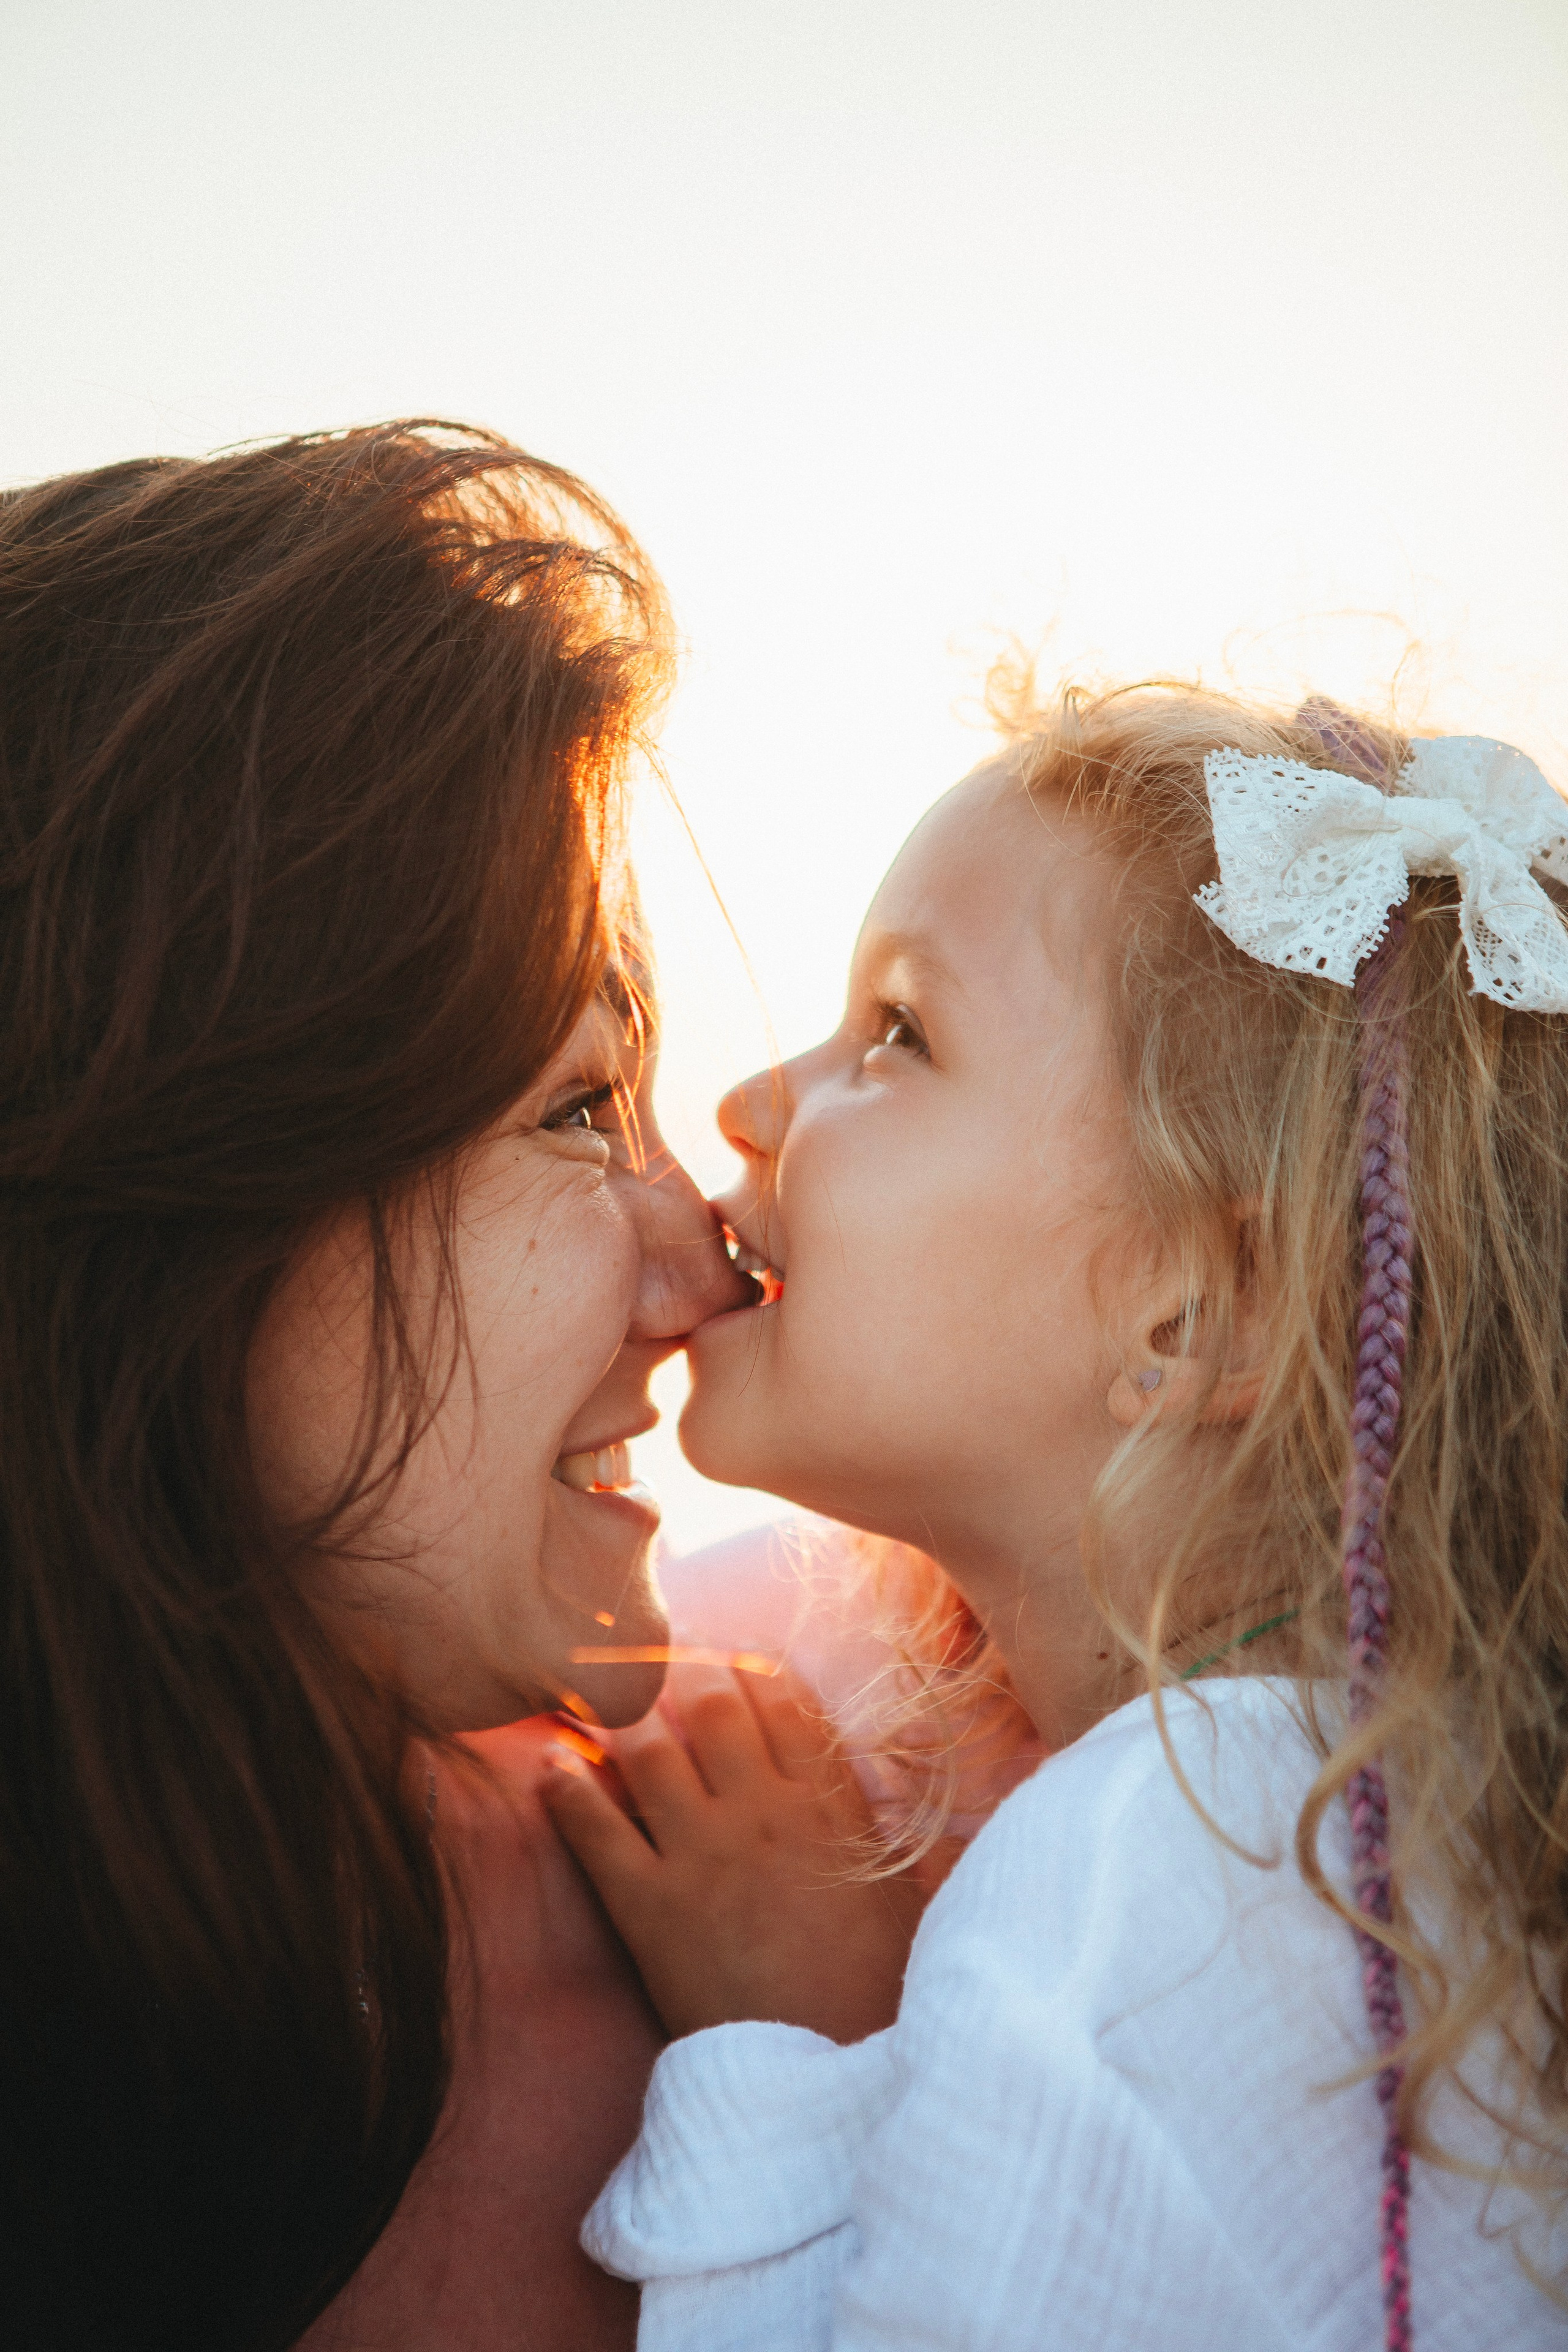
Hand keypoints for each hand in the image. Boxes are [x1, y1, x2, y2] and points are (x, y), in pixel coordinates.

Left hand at [540, 1667, 924, 2043]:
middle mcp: (762, 1812)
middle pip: (713, 1708)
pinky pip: (596, 1830)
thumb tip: (911, 1800)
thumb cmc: (880, 1993)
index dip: (751, 1669)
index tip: (729, 1654)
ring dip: (623, 1716)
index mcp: (828, 1804)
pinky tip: (550, 1766)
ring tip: (601, 1697)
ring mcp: (702, 1855)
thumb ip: (890, 1836)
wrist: (832, 2073)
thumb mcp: (907, 1897)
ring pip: (649, 1752)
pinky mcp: (650, 1907)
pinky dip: (567, 1791)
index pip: (785, 1703)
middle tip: (655, 1657)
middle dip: (683, 1673)